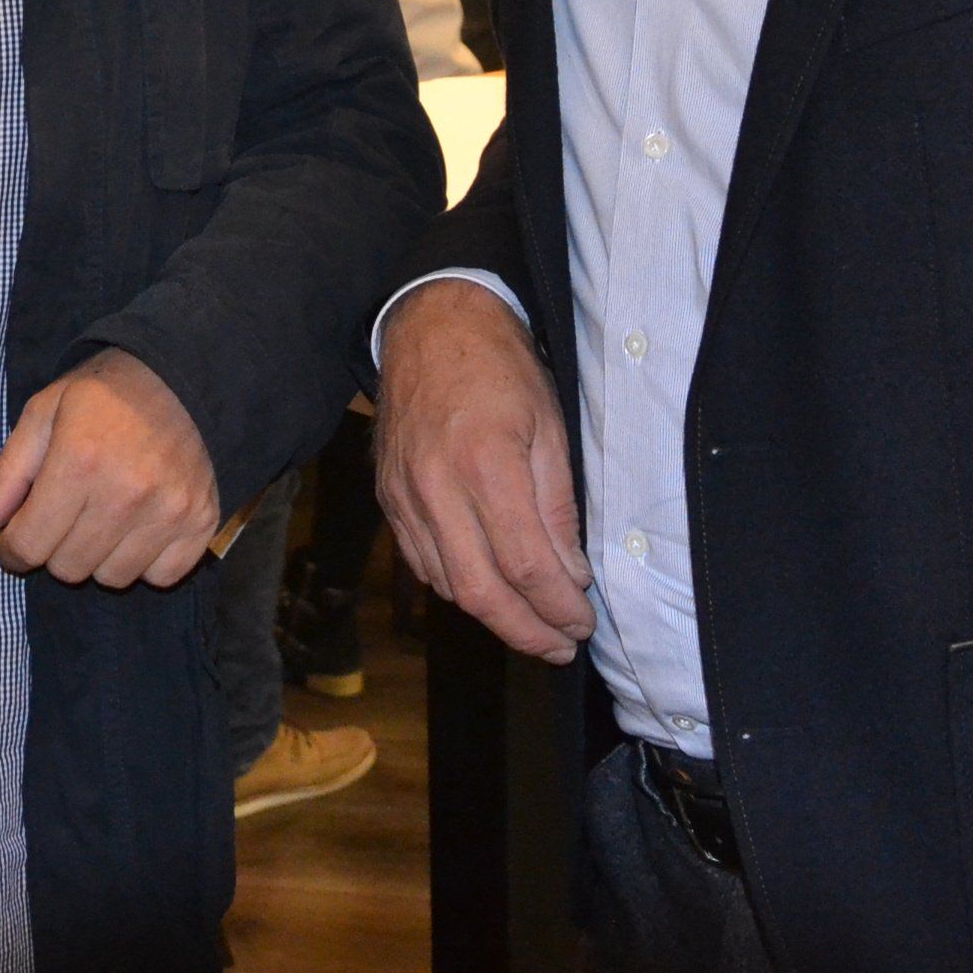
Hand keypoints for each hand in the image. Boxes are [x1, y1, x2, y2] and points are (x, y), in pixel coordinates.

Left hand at [0, 349, 220, 588]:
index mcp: (79, 462)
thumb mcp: (43, 414)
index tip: (18, 535)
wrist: (181, 374)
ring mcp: (169, 512)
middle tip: (65, 516)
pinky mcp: (201, 523)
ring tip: (103, 517)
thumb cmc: (103, 395)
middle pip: (68, 569)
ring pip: (111, 578)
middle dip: (55, 548)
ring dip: (99, 557)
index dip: (13, 548)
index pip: (29, 546)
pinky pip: (160, 577)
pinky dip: (145, 562)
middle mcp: (126, 493)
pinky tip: (140, 527)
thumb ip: (8, 474)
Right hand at [376, 279, 592, 664]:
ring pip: (448, 586)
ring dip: (494, 618)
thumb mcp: (549, 425)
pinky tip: (490, 593)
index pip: (525, 563)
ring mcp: (405, 497)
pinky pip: (422, 564)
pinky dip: (459, 589)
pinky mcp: (388, 499)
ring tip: (535, 627)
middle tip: (562, 645)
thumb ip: (557, 506)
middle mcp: (437, 487)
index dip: (558, 605)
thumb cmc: (499, 367)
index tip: (583, 622)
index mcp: (485, 463)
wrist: (430, 326)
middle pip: (481, 591)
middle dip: (526, 631)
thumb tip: (571, 575)